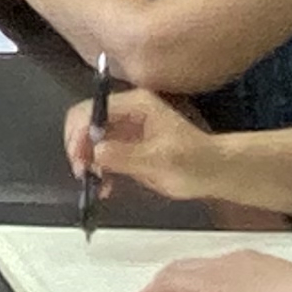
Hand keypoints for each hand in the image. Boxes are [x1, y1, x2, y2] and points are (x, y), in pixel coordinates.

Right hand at [68, 82, 213, 202]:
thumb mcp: (160, 159)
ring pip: (90, 141)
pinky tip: (104, 186)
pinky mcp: (125, 148)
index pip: (93, 109)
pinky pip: (101, 156)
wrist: (213, 173)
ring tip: (94, 183)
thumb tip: (95, 152)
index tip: (78, 158)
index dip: (79, 132)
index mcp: (136, 104)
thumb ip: (126, 155)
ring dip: (87, 162)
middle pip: (86, 122)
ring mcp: (125, 130)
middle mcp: (126, 112)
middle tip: (82, 172)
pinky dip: (97, 170)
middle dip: (79, 147)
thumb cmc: (194, 161)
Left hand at [129, 246, 291, 291]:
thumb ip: (267, 279)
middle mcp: (222, 269)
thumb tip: (264, 289)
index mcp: (245, 258)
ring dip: (155, 290)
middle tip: (153, 284)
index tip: (183, 273)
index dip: (191, 269)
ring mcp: (212, 290)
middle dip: (166, 277)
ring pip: (173, 286)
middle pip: (184, 270)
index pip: (207, 262)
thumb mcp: (286, 277)